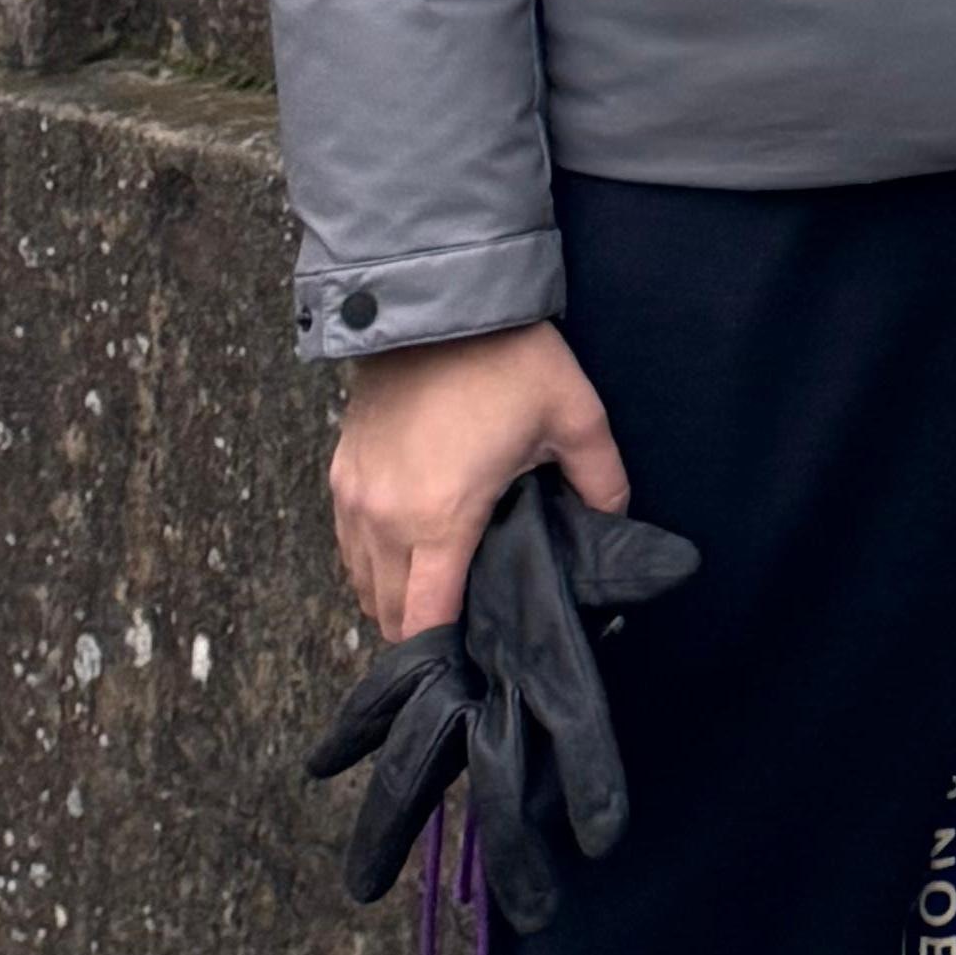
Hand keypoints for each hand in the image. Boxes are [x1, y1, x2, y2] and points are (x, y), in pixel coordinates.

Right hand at [332, 321, 630, 640]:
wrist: (437, 297)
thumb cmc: (507, 358)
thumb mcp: (574, 415)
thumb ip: (602, 483)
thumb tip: (615, 527)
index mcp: (440, 519)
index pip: (426, 623)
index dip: (449, 651)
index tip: (477, 657)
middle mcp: (385, 520)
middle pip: (390, 615)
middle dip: (425, 631)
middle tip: (468, 626)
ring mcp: (355, 498)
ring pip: (363, 585)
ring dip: (395, 599)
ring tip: (441, 591)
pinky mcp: (340, 475)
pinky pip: (348, 547)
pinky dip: (372, 563)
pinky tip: (409, 551)